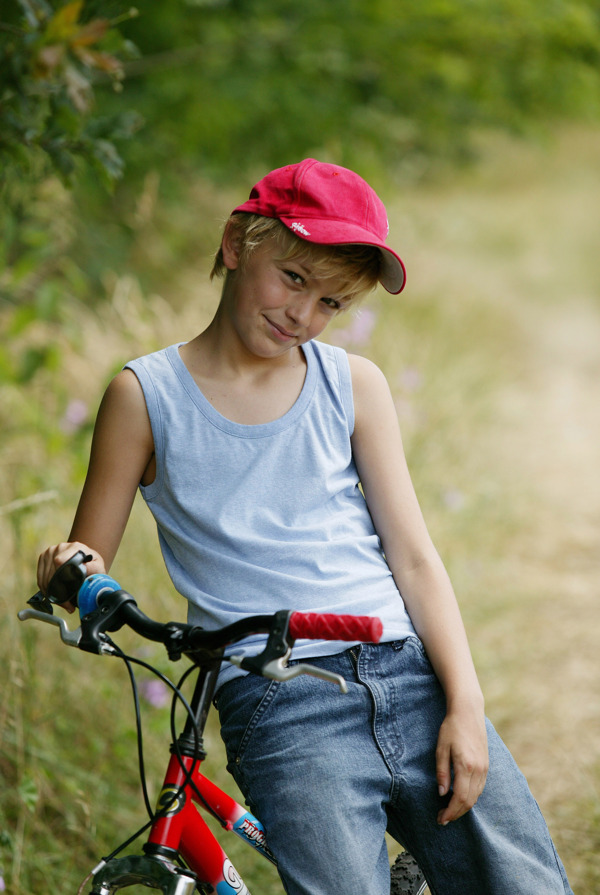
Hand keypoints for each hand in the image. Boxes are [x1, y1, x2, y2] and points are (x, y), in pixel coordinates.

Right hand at [37, 541, 105, 612]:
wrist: (85, 557)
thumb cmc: (92, 564)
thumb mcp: (98, 566)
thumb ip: (94, 568)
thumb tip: (84, 568)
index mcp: (75, 547)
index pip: (60, 562)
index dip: (61, 579)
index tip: (69, 594)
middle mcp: (60, 547)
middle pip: (51, 573)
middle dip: (59, 593)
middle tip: (68, 606)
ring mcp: (49, 552)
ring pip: (44, 578)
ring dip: (52, 594)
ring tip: (64, 604)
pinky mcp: (43, 558)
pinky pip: (40, 578)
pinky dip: (46, 590)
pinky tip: (54, 597)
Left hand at [436, 702, 488, 824]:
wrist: (468, 712)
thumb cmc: (451, 728)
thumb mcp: (440, 748)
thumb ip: (441, 772)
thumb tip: (441, 794)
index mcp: (466, 766)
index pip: (459, 798)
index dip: (450, 812)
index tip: (441, 819)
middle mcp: (478, 770)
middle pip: (469, 801)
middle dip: (456, 813)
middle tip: (443, 819)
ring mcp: (484, 768)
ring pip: (476, 796)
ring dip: (463, 807)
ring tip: (449, 811)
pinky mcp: (486, 765)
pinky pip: (480, 788)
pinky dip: (470, 797)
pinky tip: (460, 798)